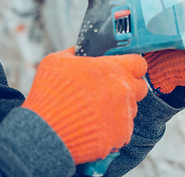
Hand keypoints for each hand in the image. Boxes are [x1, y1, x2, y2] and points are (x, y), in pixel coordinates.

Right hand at [21, 47, 147, 163]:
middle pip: (140, 87)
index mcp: (114, 70)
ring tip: (95, 111)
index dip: (131, 66)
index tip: (122, 70)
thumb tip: (81, 49)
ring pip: (131, 108)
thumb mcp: (57, 61)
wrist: (44, 134)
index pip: (139, 63)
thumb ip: (76, 52)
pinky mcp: (122, 134)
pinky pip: (124, 128)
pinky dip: (113, 127)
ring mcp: (125, 114)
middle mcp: (125, 91)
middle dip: (128, 87)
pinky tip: (95, 126)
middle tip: (109, 91)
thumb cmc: (49, 94)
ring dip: (119, 108)